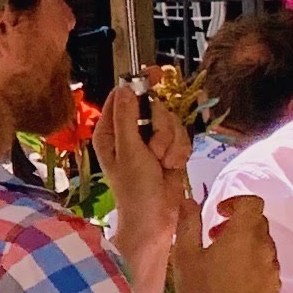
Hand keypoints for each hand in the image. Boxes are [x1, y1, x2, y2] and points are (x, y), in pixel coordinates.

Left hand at [95, 73, 190, 237]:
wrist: (157, 219)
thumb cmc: (136, 189)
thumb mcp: (130, 151)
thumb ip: (127, 119)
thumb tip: (124, 88)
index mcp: (110, 131)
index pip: (122, 96)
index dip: (139, 84)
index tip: (156, 74)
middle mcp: (129, 132)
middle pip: (154, 106)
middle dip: (162, 127)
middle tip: (156, 149)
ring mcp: (150, 141)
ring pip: (171, 121)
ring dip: (172, 142)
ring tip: (163, 163)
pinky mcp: (168, 149)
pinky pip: (181, 136)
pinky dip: (180, 151)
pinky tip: (173, 166)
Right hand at [182, 189, 283, 292]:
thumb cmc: (202, 289)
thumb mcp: (186, 254)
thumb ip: (188, 223)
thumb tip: (189, 200)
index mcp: (243, 233)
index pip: (253, 202)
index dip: (236, 201)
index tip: (219, 213)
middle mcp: (264, 246)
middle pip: (258, 222)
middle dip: (238, 223)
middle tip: (214, 236)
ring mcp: (272, 267)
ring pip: (263, 244)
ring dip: (246, 243)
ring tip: (223, 259)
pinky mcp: (274, 285)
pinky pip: (267, 264)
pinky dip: (254, 262)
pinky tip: (235, 278)